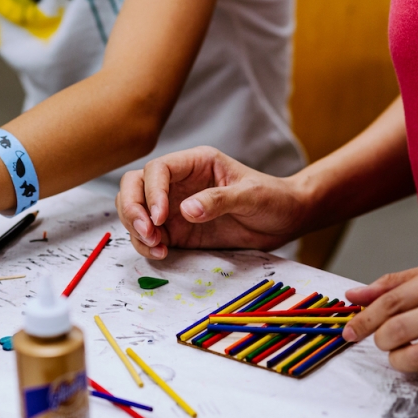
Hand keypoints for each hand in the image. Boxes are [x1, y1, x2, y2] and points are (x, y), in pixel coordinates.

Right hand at [115, 146, 308, 258]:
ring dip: (136, 229)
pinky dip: (146, 245)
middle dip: (132, 209)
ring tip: (156, 246)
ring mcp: (173, 207)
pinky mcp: (175, 231)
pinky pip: (148, 236)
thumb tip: (185, 210)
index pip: (157, 169)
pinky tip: (162, 253)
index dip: (152, 191)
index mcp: (195, 163)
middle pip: (134, 186)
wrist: (285, 220)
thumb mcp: (251, 195)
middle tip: (148, 233)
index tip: (161, 217)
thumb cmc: (272, 198)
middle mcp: (177, 183)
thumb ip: (219, 200)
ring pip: (135, 210)